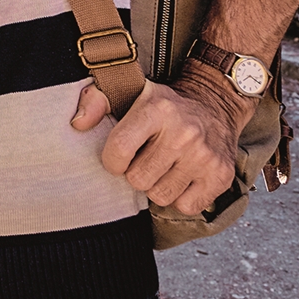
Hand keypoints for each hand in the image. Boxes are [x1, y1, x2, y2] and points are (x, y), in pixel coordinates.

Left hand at [70, 71, 245, 216]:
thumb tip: (78, 123)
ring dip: (158, 186)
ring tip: (166, 165)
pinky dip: (181, 198)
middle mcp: (184, 132)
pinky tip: (184, 176)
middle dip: (137, 173)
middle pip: (138, 180)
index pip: (118, 150)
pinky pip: (186, 206)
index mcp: (157, 109)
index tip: (119, 155)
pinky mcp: (220, 176)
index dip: (112, 160)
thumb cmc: (165, 106)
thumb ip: (96, 100)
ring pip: (160, 196)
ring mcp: (204, 156)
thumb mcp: (131, 92)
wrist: (215, 105)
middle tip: (148, 157)